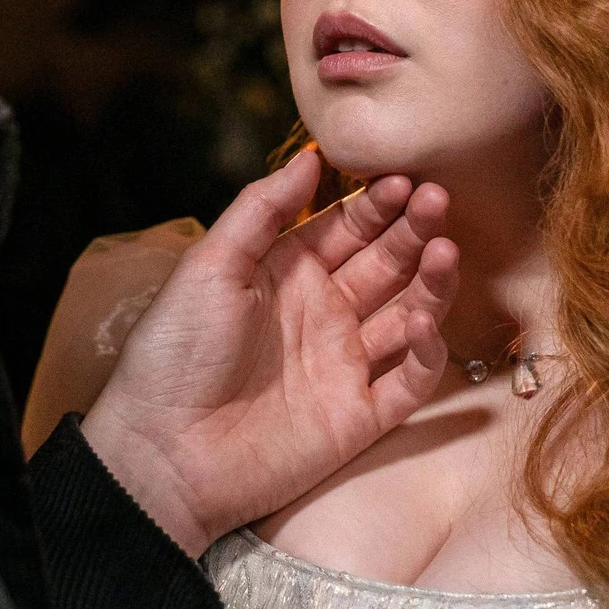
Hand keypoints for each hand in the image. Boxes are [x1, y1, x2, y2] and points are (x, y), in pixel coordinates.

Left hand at [81, 148, 458, 556]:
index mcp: (287, 275)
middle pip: (387, 264)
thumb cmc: (174, 354)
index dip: (379, 204)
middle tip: (437, 200)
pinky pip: (410, 382)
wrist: (163, 450)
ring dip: (431, 284)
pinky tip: (424, 322)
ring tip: (445, 251)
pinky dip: (427, 354)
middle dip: (414, 231)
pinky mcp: (359, 417)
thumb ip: (260, 211)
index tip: (404, 179)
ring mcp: (345, 365)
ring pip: (409, 316)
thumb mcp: (209, 266)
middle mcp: (324, 314)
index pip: (348, 228)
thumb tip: (309, 158)